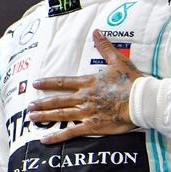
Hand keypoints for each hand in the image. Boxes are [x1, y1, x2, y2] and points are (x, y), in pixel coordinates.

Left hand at [28, 30, 142, 144]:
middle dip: (42, 102)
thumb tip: (97, 31)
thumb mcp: (118, 60)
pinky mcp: (93, 126)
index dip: (48, 82)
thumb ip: (105, 47)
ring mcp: (86, 112)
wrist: (141, 100)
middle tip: (29, 105)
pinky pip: (71, 132)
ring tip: (32, 117)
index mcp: (88, 82)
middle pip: (58, 100)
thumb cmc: (131, 81)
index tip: (35, 83)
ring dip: (45, 116)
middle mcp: (84, 97)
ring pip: (61, 115)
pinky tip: (45, 140)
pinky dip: (57, 136)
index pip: (63, 82)